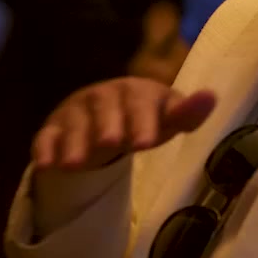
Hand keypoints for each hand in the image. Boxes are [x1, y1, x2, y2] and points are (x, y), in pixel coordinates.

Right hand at [32, 77, 216, 171]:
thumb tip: (211, 96)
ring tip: (74, 166)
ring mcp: (77, 110)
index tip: (146, 143)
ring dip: (74, 142)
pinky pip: (46, 136)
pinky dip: (45, 149)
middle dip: (108, 126)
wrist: (106, 117)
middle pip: (105, 109)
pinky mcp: (54, 128)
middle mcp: (104, 96)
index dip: (143, 120)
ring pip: (75, 124)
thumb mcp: (165, 119)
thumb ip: (186, 114)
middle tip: (112, 143)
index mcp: (136, 91)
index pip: (140, 102)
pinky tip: (45, 165)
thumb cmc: (144, 120)